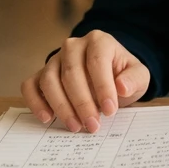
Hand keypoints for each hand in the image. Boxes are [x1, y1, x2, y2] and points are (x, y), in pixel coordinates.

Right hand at [20, 31, 150, 132]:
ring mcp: (55, 60)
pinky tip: (47, 118)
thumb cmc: (122, 76)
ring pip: (49, 80)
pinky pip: (30, 86)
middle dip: (82, 103)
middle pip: (71, 73)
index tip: (110, 110)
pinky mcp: (41, 74)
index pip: (97, 61)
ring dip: (61, 106)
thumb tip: (122, 87)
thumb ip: (134, 80)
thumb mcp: (138, 76)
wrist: (108, 77)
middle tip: (93, 125)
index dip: (103, 87)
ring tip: (75, 126)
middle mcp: (73, 46)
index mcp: (99, 41)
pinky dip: (35, 102)